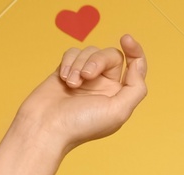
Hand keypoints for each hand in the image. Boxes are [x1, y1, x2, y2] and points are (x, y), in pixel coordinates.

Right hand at [18, 34, 147, 151]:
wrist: (45, 126)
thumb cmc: (81, 124)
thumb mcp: (118, 111)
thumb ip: (135, 89)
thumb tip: (138, 64)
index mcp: (120, 96)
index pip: (135, 67)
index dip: (135, 50)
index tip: (126, 39)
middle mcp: (105, 86)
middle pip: (111, 55)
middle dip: (98, 60)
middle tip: (86, 76)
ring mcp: (85, 78)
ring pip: (90, 52)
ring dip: (79, 65)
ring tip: (71, 84)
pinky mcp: (67, 71)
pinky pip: (73, 53)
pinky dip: (68, 62)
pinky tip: (63, 79)